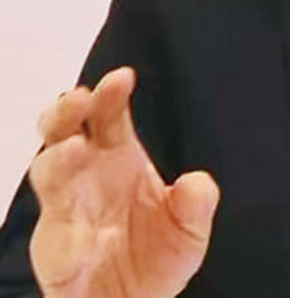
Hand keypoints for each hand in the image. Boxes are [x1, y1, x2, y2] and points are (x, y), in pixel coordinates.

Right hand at [28, 67, 218, 297]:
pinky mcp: (57, 254)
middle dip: (68, 111)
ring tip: (73, 148)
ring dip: (56, 158)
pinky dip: (68, 237)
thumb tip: (198, 183)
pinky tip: (83, 237)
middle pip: (65, 131)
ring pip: (47, 174)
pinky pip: (56, 241)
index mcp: (119, 157)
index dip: (111, 94)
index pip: (109, 114)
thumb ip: (197, 204)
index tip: (122, 77)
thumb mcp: (190, 229)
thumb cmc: (157, 256)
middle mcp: (86, 176)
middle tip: (80, 97)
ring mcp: (66, 211)